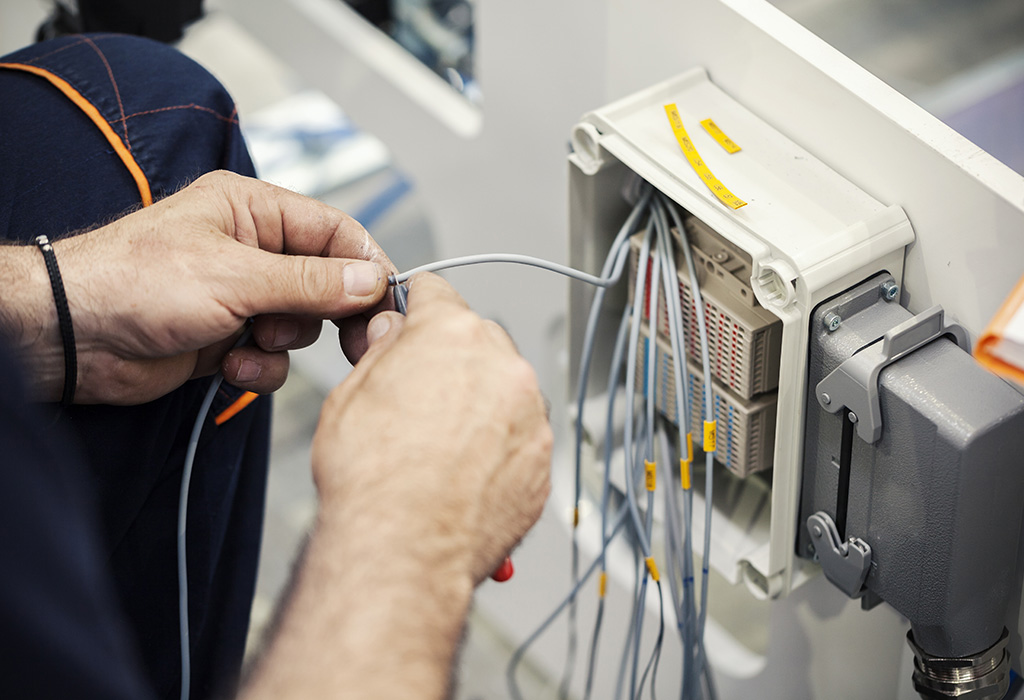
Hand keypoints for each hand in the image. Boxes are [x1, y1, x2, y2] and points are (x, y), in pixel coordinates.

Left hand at [1, 171, 394, 403]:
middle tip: (357, 340)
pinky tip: (231, 365)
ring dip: (286, 342)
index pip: (335, 232)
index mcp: (254, 212)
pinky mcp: (230, 338)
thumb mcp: (235, 276)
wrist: (74, 337)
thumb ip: (310, 282)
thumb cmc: (134, 282)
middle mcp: (253, 251)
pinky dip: (260, 367)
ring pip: (303, 325)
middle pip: (327, 281)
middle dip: (333, 312)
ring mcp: (242, 297)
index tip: (387, 300)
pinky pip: (274, 357)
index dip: (366, 264)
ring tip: (252, 340)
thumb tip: (370, 280)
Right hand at [243, 273, 549, 698]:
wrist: (404, 550)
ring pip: (504, 390)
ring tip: (439, 446)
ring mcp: (530, 413)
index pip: (435, 293)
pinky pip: (521, 436)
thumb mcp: (349, 396)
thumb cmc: (371, 481)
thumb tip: (395, 334)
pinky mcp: (543, 458)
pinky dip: (499, 447)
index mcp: (451, 335)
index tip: (411, 318)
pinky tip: (464, 472)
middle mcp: (501, 365)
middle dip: (451, 360)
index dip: (414, 306)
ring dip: (480, 405)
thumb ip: (382, 352)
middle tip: (419, 398)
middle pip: (477, 341)